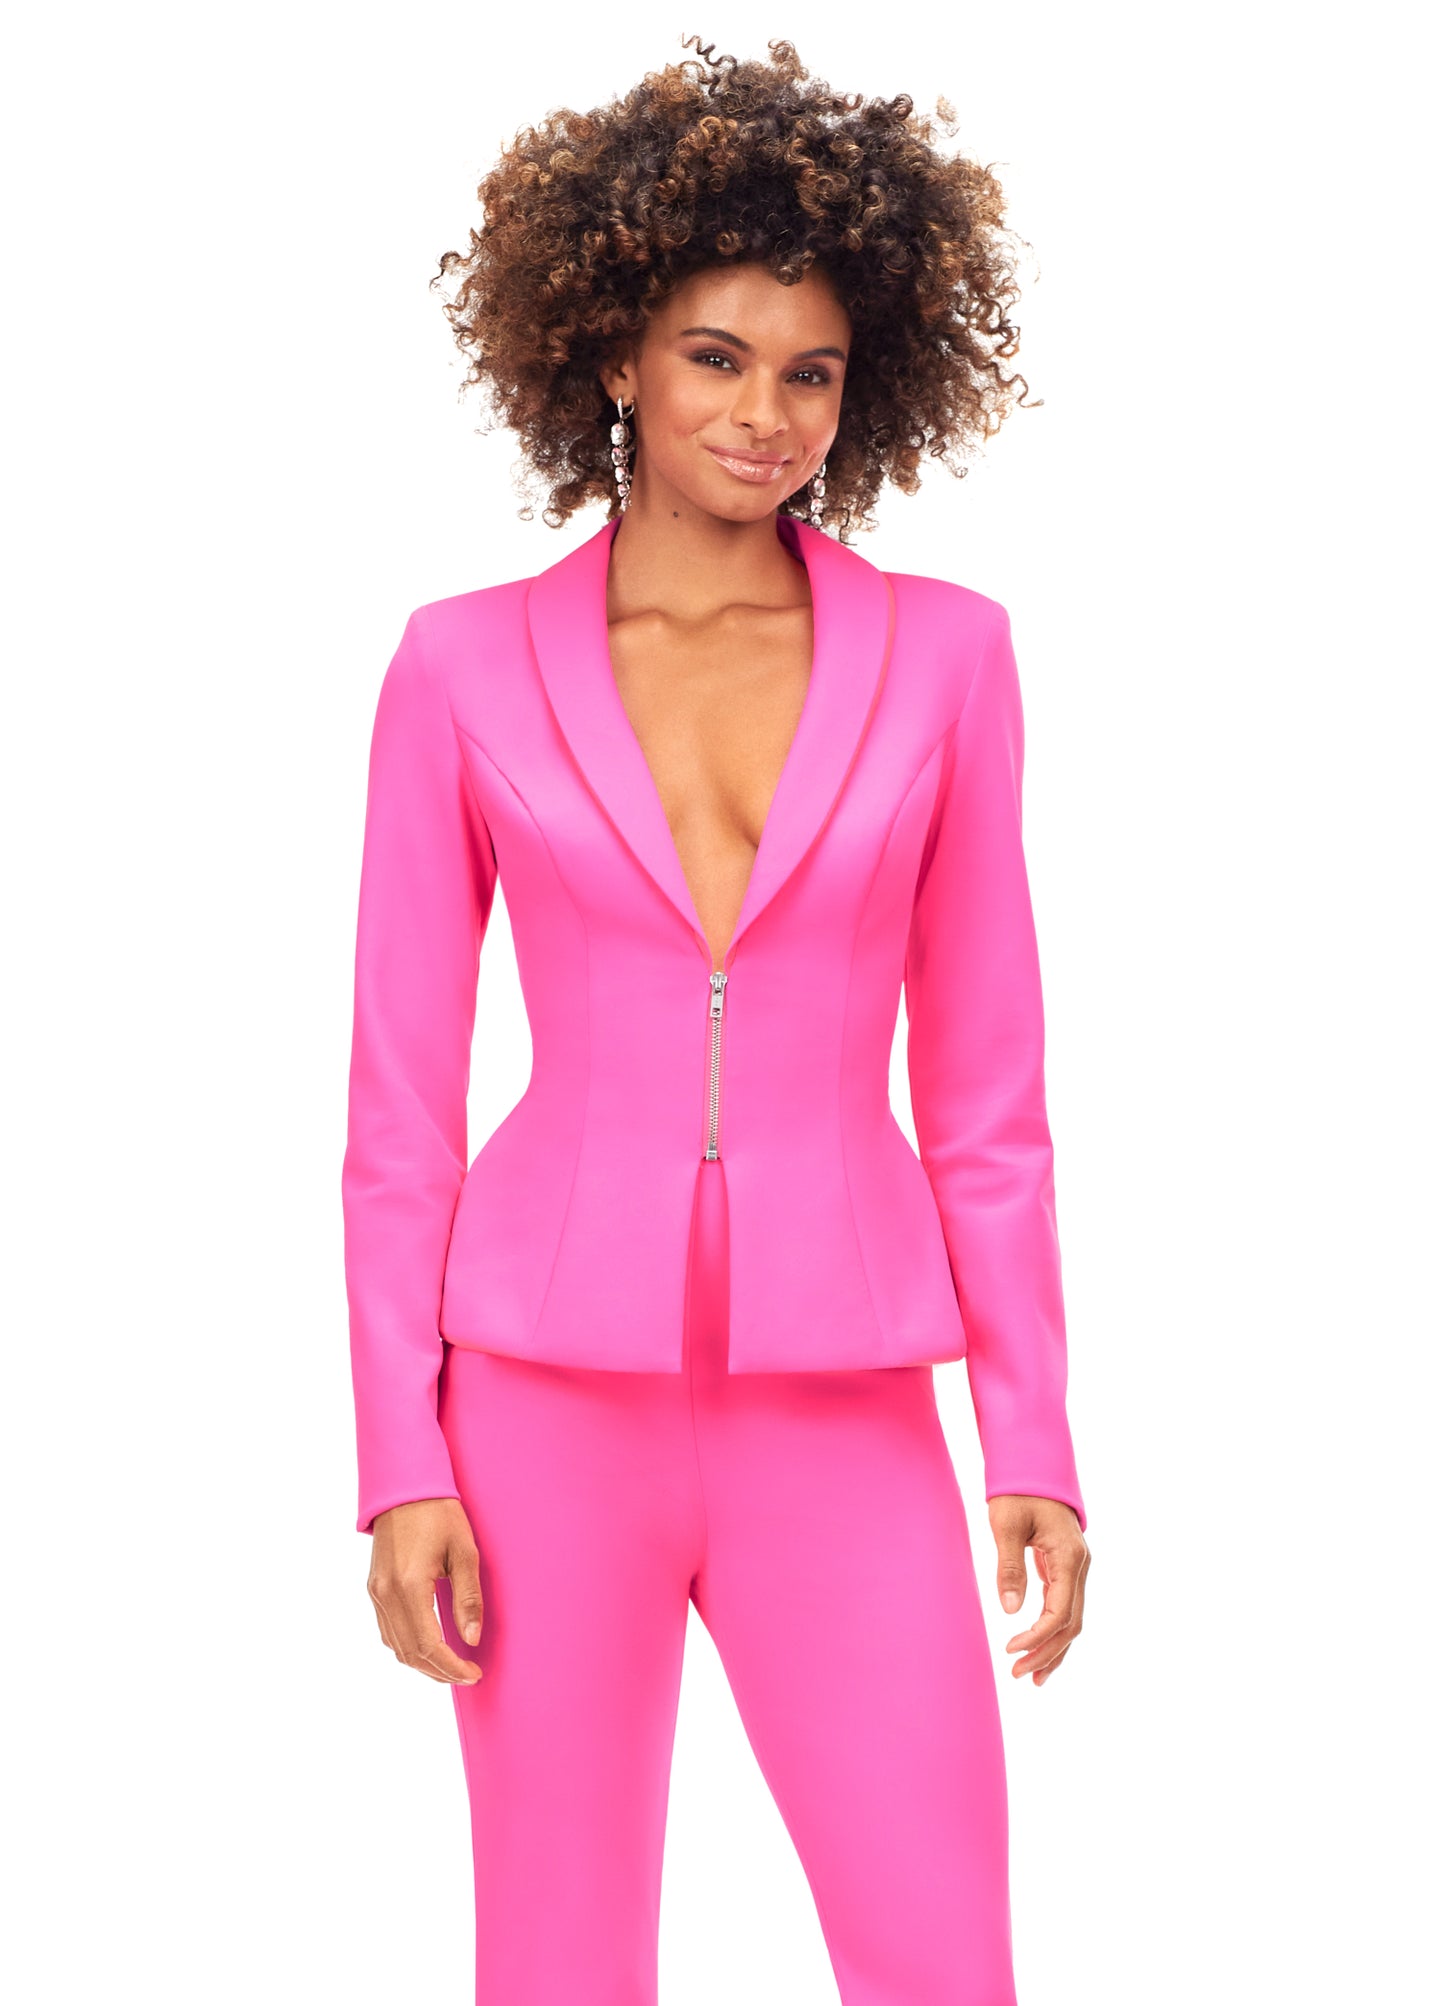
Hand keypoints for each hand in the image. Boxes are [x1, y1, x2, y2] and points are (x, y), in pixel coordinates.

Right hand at [367, 1497, 484, 1684]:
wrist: (404, 1487)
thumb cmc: (438, 1513)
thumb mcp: (464, 1551)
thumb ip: (468, 1598)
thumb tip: (471, 1639)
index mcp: (409, 1585)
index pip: (429, 1645)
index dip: (451, 1667)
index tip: (473, 1675)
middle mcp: (386, 1593)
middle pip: (409, 1652)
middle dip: (439, 1672)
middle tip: (467, 1676)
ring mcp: (375, 1592)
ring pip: (395, 1646)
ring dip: (422, 1664)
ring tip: (451, 1667)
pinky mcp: (374, 1588)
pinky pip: (387, 1630)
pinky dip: (407, 1647)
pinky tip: (428, 1648)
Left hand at [989, 1495, 1088, 1685]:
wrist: (1034, 1464)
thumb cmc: (1017, 1490)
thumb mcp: (1006, 1524)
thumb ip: (1010, 1566)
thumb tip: (1011, 1611)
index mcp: (1069, 1556)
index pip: (1059, 1611)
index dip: (1037, 1637)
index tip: (1011, 1650)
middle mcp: (1080, 1565)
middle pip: (1072, 1622)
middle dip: (1047, 1652)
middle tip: (1019, 1675)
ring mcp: (1077, 1567)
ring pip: (1073, 1619)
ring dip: (1055, 1649)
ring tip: (1034, 1678)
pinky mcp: (1067, 1567)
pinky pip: (1066, 1606)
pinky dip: (1055, 1631)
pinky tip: (1041, 1650)